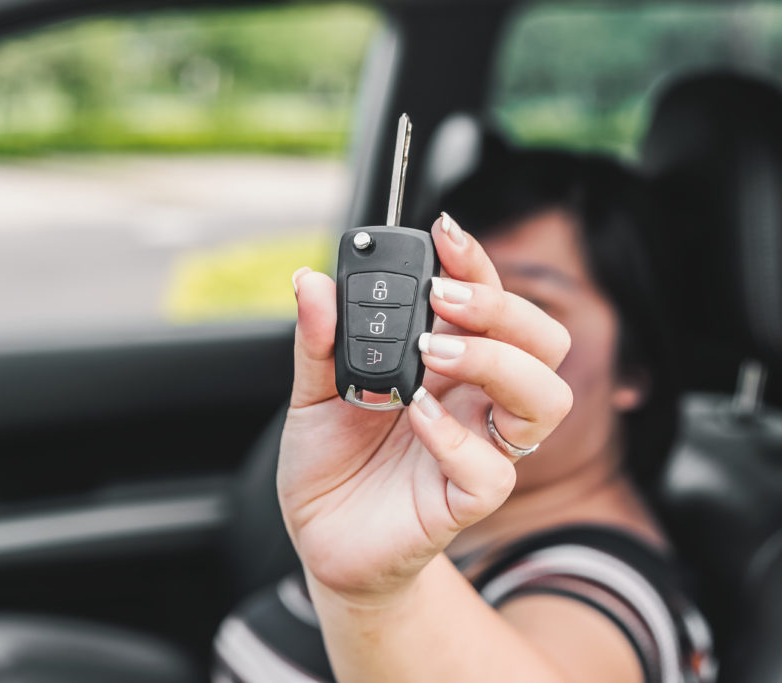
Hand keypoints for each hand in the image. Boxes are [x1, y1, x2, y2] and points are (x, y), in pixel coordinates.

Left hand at [280, 214, 572, 601]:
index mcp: (446, 364)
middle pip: (541, 341)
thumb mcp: (311, 393)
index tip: (445, 232)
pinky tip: (416, 416)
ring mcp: (477, 448)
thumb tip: (313, 281)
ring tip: (432, 354)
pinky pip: (493, 468)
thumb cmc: (330, 463)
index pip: (488, 303)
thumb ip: (317, 340)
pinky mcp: (465, 499)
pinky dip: (456, 436)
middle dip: (502, 308)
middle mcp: (473, 400)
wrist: (321, 536)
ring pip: (546, 398)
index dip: (476, 264)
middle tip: (443, 299)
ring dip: (496, 362)